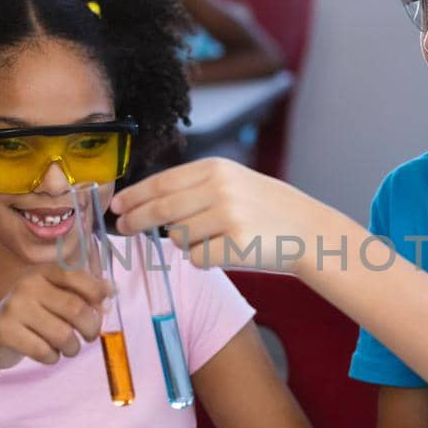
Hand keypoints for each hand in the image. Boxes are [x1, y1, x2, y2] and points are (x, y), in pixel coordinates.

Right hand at [0, 264, 109, 372]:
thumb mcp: (53, 299)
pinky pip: (43, 350)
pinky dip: (52, 358)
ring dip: (72, 347)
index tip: (102, 309)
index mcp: (42, 272)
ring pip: (62, 334)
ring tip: (68, 348)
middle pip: (75, 309)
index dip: (96, 294)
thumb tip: (112, 291)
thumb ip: (81, 294)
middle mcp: (27, 284)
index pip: (77, 276)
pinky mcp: (4, 330)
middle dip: (91, 328)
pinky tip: (48, 354)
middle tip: (90, 337)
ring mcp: (13, 307)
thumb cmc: (31, 318)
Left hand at [110, 158, 330, 273]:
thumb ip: (196, 188)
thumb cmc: (268, 209)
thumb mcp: (234, 182)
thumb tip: (149, 204)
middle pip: (161, 209)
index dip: (135, 195)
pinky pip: (197, 258)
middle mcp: (220, 188)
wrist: (310, 230)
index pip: (162, 182)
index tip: (117, 205)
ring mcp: (228, 216)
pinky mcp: (236, 245)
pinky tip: (225, 252)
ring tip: (212, 238)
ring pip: (179, 237)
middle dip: (136, 220)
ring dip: (185, 243)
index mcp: (216, 168)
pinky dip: (203, 259)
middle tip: (123, 229)